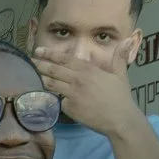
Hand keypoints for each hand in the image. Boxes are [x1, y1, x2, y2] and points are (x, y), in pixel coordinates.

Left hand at [33, 53, 147, 139]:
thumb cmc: (120, 97)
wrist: (120, 119)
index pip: (64, 59)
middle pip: (53, 70)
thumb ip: (119, 57)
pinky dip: (54, 97)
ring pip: (51, 84)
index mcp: (88, 70)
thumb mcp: (120, 74)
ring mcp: (72, 94)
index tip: (38, 50)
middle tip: (30, 61)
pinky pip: (58, 100)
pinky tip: (47, 95)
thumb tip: (128, 39)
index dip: (49, 54)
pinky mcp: (69, 108)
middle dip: (40, 64)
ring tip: (35, 74)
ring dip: (42, 78)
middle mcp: (77, 80)